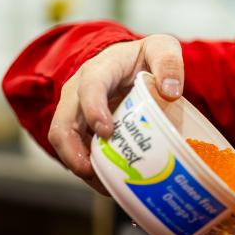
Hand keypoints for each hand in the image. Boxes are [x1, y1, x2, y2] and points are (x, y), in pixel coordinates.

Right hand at [47, 35, 184, 193]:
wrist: (129, 62)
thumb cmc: (143, 57)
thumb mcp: (161, 48)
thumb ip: (169, 63)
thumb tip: (171, 92)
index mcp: (99, 69)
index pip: (89, 87)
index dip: (93, 109)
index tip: (106, 131)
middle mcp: (78, 92)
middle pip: (63, 123)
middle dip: (72, 149)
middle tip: (91, 171)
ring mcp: (76, 113)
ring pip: (64, 142)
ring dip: (80, 165)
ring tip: (105, 186)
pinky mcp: (80, 130)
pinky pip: (77, 152)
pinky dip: (90, 170)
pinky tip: (110, 185)